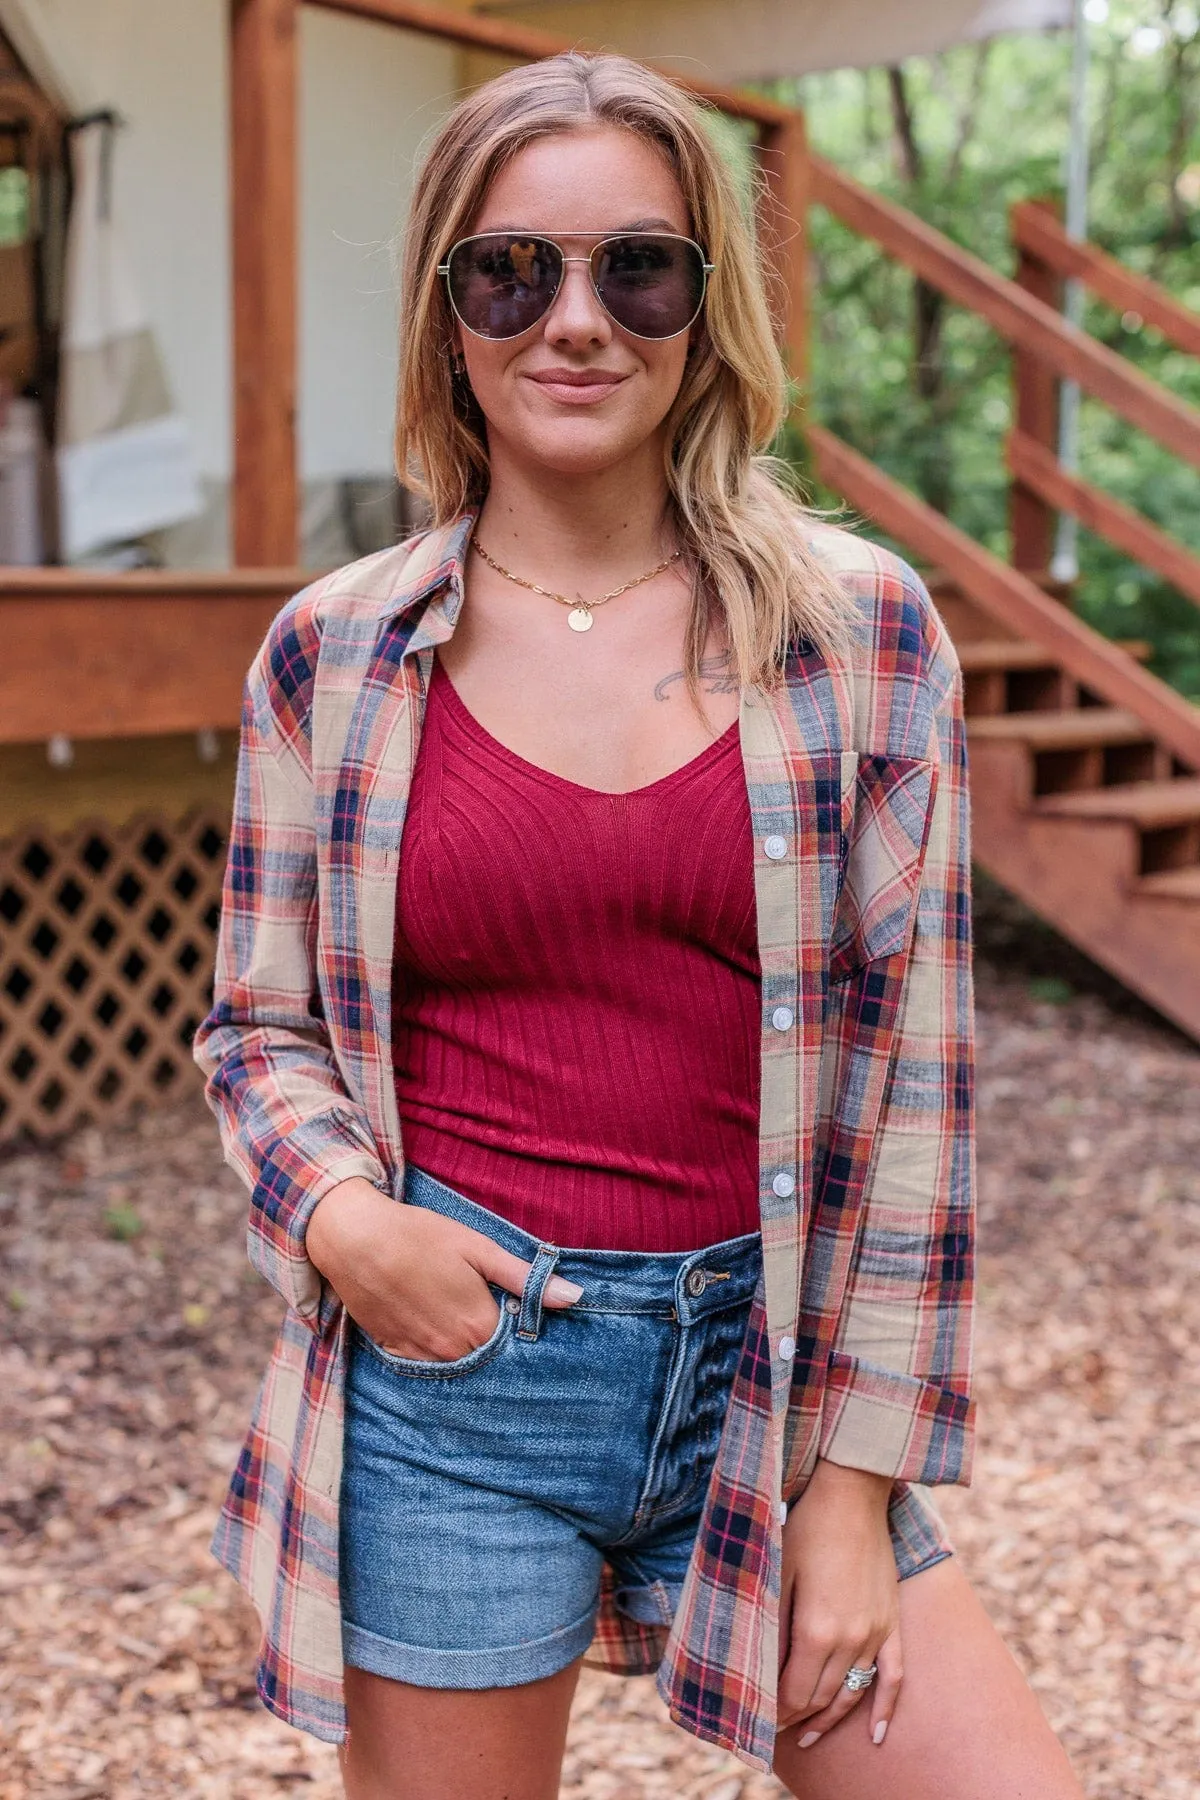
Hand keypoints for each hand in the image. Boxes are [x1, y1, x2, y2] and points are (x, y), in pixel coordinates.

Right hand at [305, 1177, 582, 1359]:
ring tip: (464, 1323)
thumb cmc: (420, 1235)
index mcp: (479, 1325)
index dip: (523, 1332)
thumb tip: (574, 1297)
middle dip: (498, 1347)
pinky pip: (425, 1365)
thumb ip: (524, 1278)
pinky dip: (437, 1353)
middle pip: (488, 1360)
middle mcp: (452, 1350)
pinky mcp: (394, 1351)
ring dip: (468, 1352)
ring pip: (457, 1366)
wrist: (354, 1238)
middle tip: (494, 1320)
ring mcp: (421, 1355)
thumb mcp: (478, 1247)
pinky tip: (436, 1329)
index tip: (526, 1320)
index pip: (516, 1346)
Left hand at [777, 1459, 901, 1749]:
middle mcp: (851, 1639)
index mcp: (817, 1629)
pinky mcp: (892, 1623)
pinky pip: (894, 1677)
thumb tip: (762, 1671)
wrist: (851, 1493)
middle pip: (821, 1698)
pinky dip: (885, 1709)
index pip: (795, 1692)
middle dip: (795, 1717)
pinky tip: (877, 1736)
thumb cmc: (805, 1528)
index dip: (775, 1712)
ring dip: (829, 1719)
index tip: (758, 1719)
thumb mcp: (777, 1574)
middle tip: (773, 1727)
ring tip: (807, 1736)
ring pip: (852, 1693)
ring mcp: (876, 1633)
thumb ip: (773, 1627)